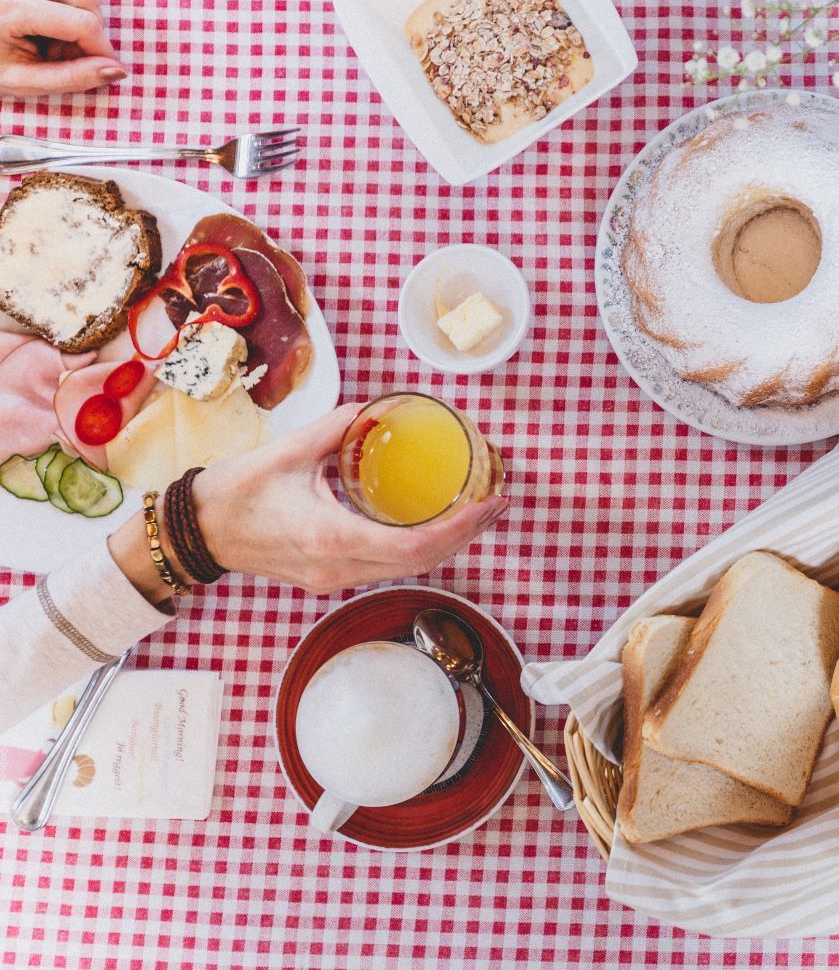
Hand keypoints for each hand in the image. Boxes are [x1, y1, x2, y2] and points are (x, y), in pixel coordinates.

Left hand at [0, 0, 126, 97]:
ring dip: (78, 16)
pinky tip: (39, 23)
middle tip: (71, 53)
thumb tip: (116, 71)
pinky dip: (61, 4)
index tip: (100, 68)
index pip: (83, 23)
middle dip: (93, 29)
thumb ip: (71, 78)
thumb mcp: (20, 80)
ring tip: (50, 39)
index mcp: (8, 8)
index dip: (101, 49)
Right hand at [186, 403, 507, 594]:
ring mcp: (333, 578)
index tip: (488, 504)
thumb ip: (335, 428)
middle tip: (498, 503)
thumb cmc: (231, 493)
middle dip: (466, 535)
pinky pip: (387, 566)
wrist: (191, 533)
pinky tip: (436, 524)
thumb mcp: (286, 452)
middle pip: (421, 562)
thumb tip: (376, 408)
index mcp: (329, 537)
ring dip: (447, 543)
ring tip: (477, 511)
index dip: (458, 528)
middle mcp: (337, 566)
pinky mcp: (328, 577)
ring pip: (406, 569)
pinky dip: (419, 548)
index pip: (413, 546)